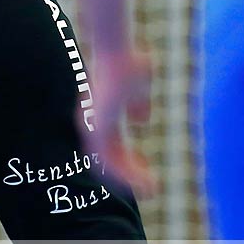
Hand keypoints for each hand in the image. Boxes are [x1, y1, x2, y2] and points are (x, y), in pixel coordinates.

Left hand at [78, 47, 155, 198]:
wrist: (119, 54)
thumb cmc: (128, 65)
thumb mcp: (139, 89)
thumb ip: (139, 105)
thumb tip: (141, 121)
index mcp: (101, 117)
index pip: (111, 149)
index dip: (127, 162)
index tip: (146, 169)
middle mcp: (94, 125)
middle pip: (109, 161)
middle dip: (129, 175)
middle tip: (150, 187)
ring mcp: (93, 129)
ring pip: (108, 166)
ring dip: (129, 180)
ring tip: (150, 189)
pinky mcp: (98, 130)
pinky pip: (110, 163)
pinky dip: (127, 174)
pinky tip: (144, 180)